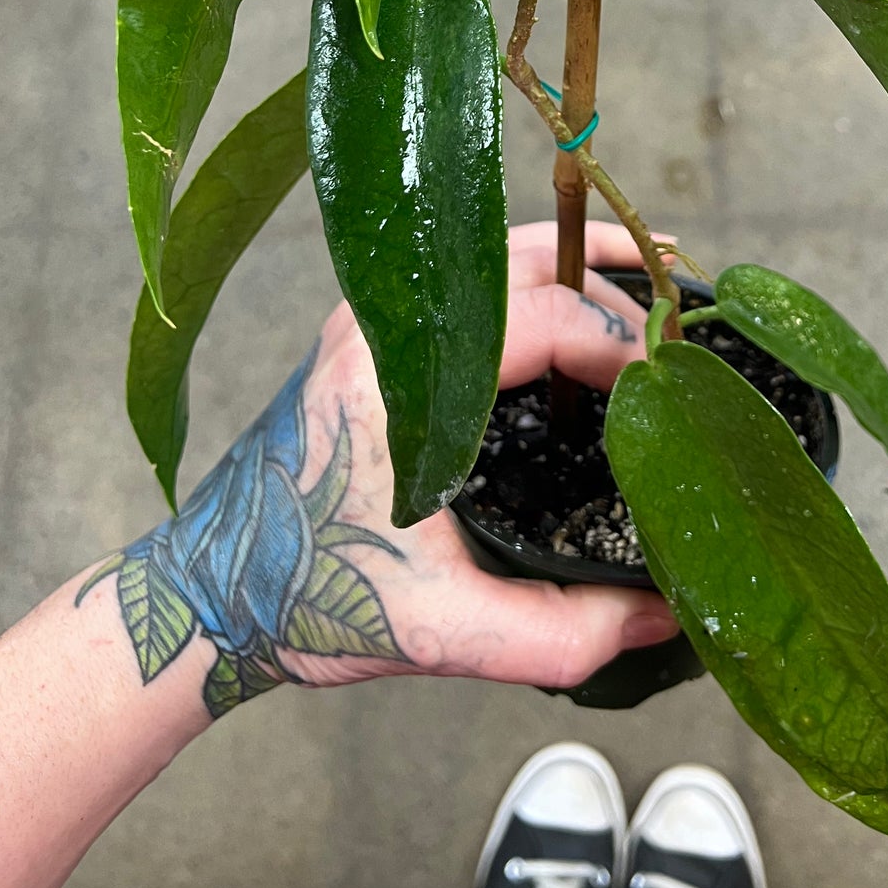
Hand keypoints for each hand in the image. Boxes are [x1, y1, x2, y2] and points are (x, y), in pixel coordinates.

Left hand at [85, 223, 678, 714]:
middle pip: (528, 258)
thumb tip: (667, 611)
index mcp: (397, 370)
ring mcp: (378, 321)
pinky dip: (543, 288)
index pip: (541, 316)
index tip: (670, 397)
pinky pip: (479, 284)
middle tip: (679, 347)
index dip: (621, 348)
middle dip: (614, 293)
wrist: (209, 595)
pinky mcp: (380, 339)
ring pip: (502, 256)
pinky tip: (586, 322)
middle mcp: (385, 322)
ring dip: (581, 271)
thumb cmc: (303, 599)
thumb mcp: (440, 630)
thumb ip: (560, 630)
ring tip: (655, 300)